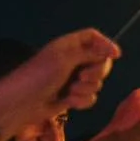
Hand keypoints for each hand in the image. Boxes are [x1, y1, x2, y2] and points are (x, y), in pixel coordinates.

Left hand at [0, 29, 119, 140]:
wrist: (24, 102)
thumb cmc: (41, 75)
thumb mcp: (65, 58)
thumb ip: (90, 53)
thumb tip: (114, 51)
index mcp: (70, 46)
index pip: (93, 38)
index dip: (105, 45)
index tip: (115, 55)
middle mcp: (74, 60)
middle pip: (101, 62)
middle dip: (95, 73)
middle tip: (81, 76)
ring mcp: (74, 79)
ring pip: (97, 83)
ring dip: (85, 89)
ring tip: (69, 91)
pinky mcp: (74, 96)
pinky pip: (90, 98)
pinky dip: (81, 101)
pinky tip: (69, 102)